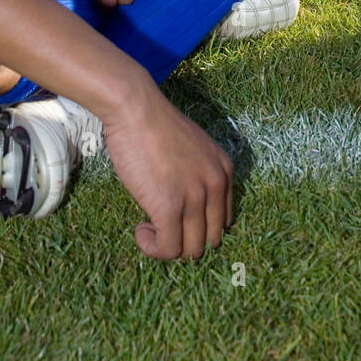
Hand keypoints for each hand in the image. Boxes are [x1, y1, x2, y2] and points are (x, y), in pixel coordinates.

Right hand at [102, 80, 233, 259]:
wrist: (136, 110)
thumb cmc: (155, 125)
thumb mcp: (191, 149)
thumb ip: (196, 175)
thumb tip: (184, 207)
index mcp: (224, 171)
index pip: (222, 221)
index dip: (198, 227)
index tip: (176, 220)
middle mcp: (216, 186)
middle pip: (210, 240)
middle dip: (185, 240)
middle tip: (161, 227)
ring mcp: (195, 198)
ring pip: (191, 250)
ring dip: (168, 246)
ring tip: (149, 227)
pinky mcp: (169, 208)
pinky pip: (168, 249)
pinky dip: (153, 248)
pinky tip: (141, 231)